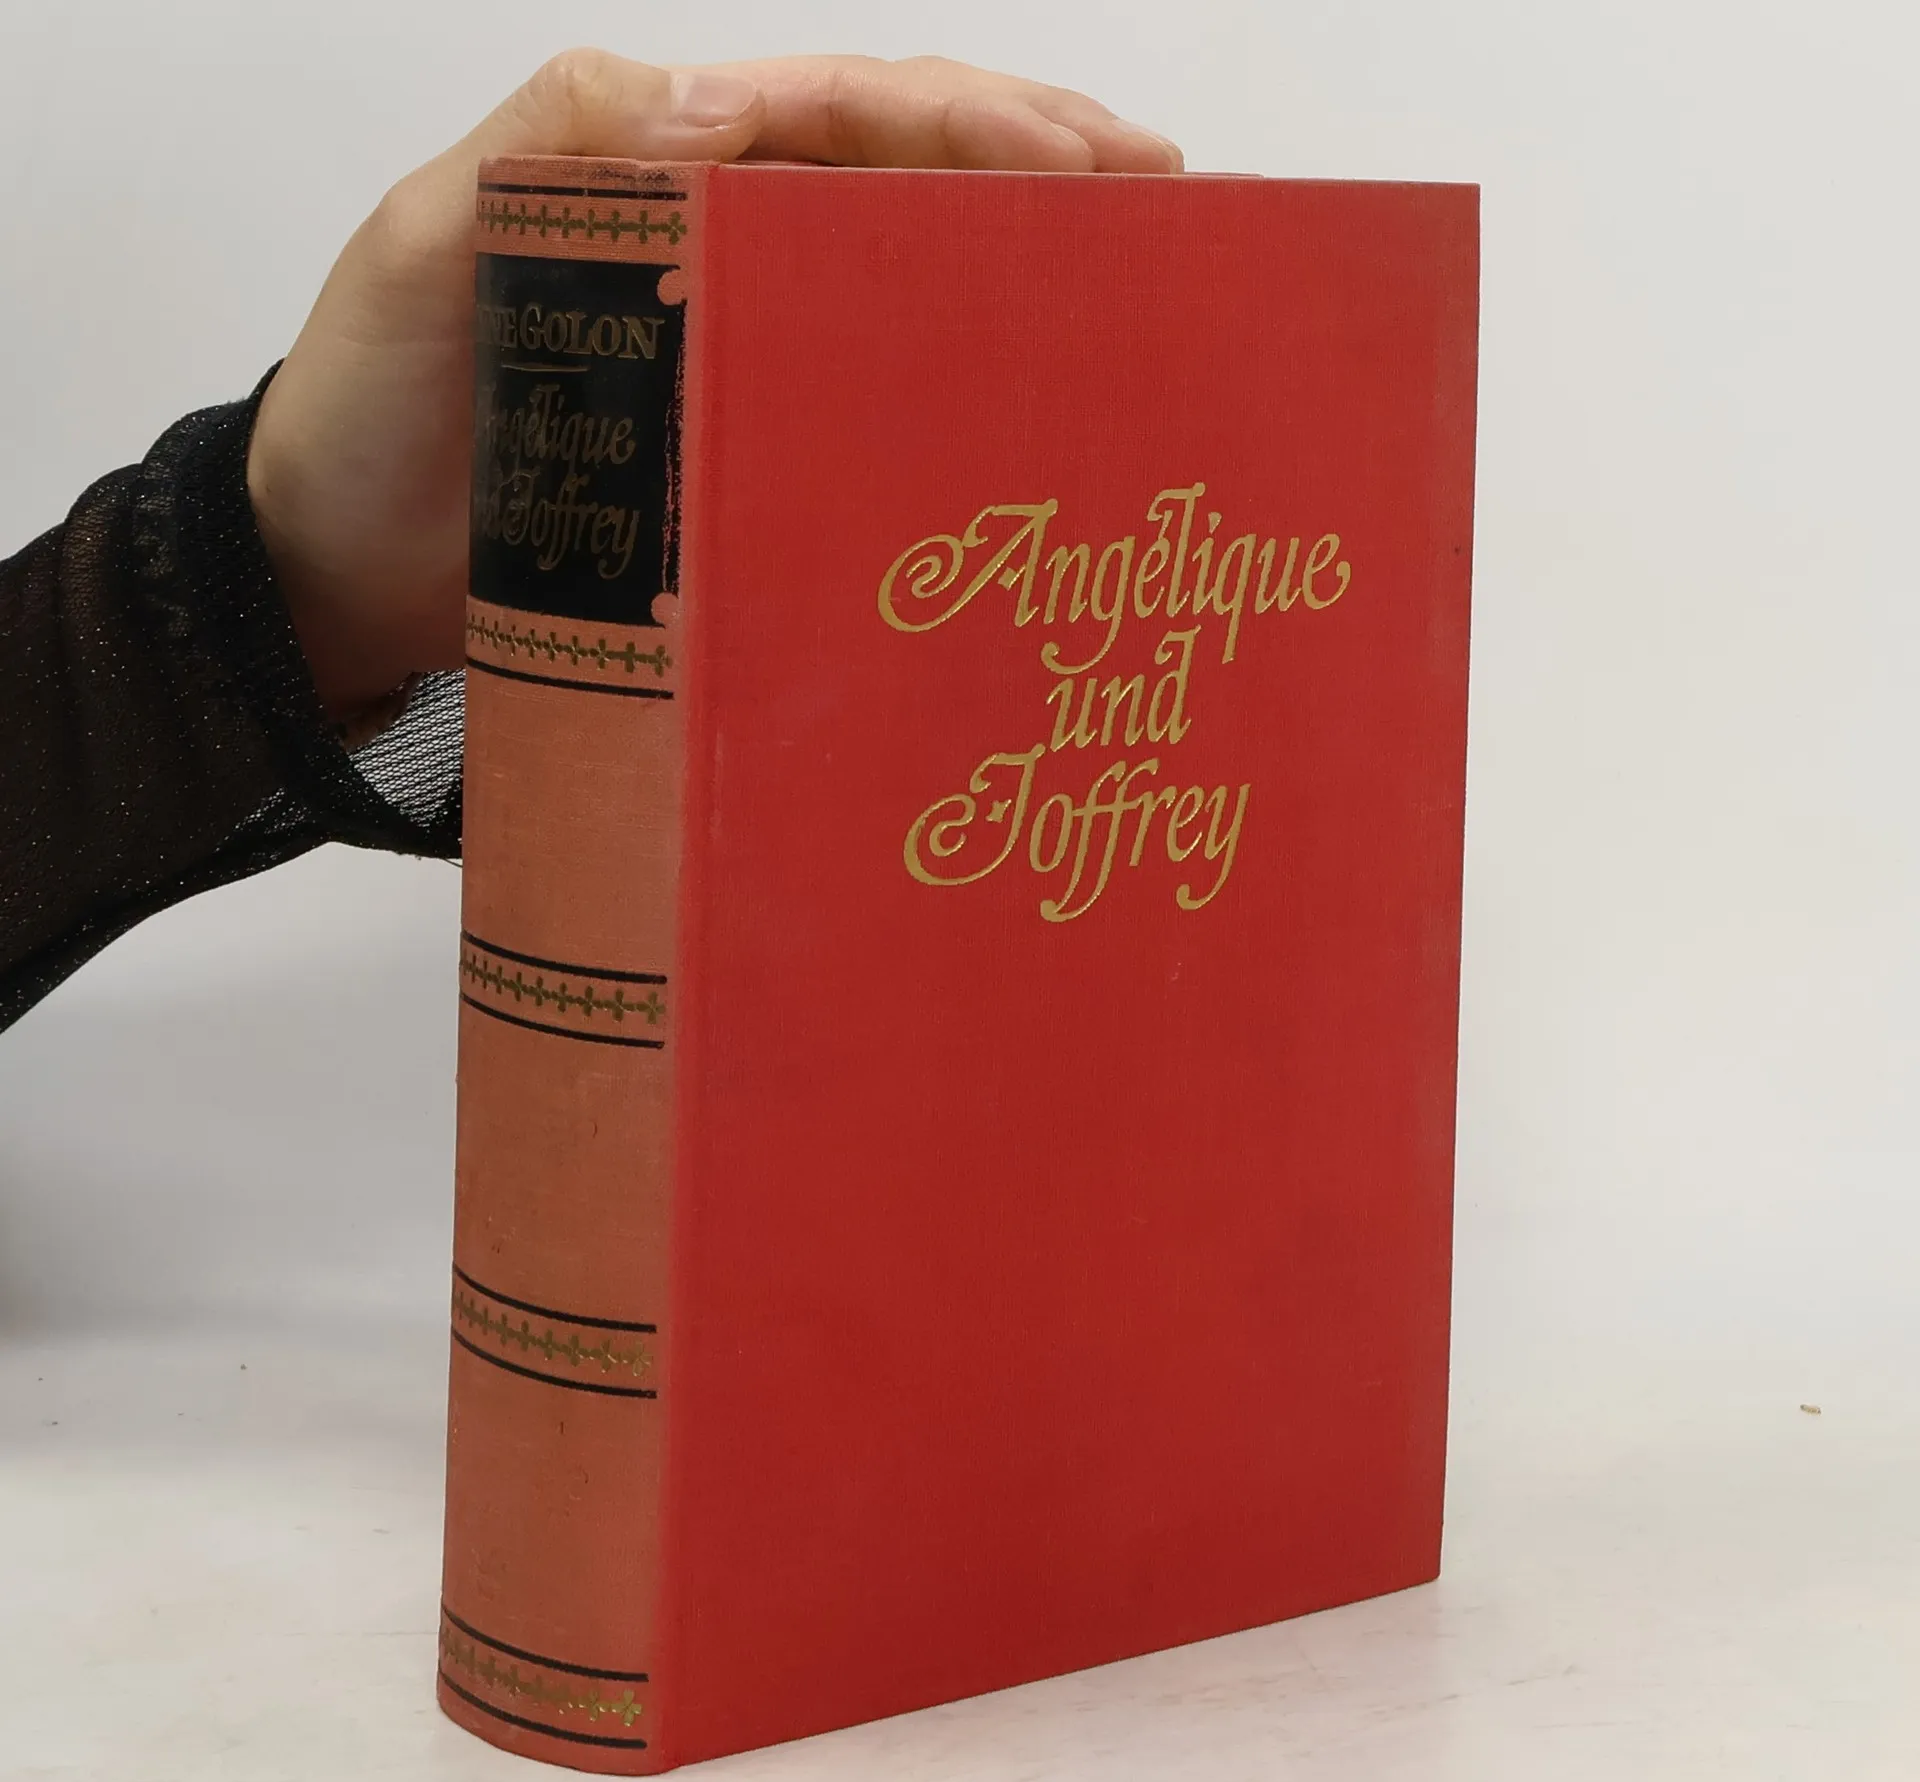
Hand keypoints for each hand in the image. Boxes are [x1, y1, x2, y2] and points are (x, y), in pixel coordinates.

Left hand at [246, 51, 1183, 717]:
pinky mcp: (741, 469)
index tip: (1102, 163)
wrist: (331, 571)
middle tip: (1174, 215)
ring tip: (1138, 312)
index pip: (856, 117)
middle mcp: (726, 258)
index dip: (986, 127)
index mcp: (672, 174)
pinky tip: (1019, 443)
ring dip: (1020, 295)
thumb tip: (738, 109)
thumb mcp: (426, 239)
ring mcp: (742, 367)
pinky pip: (860, 422)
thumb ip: (562, 150)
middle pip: (911, 194)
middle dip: (1047, 188)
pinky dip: (946, 417)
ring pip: (903, 302)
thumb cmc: (368, 405)